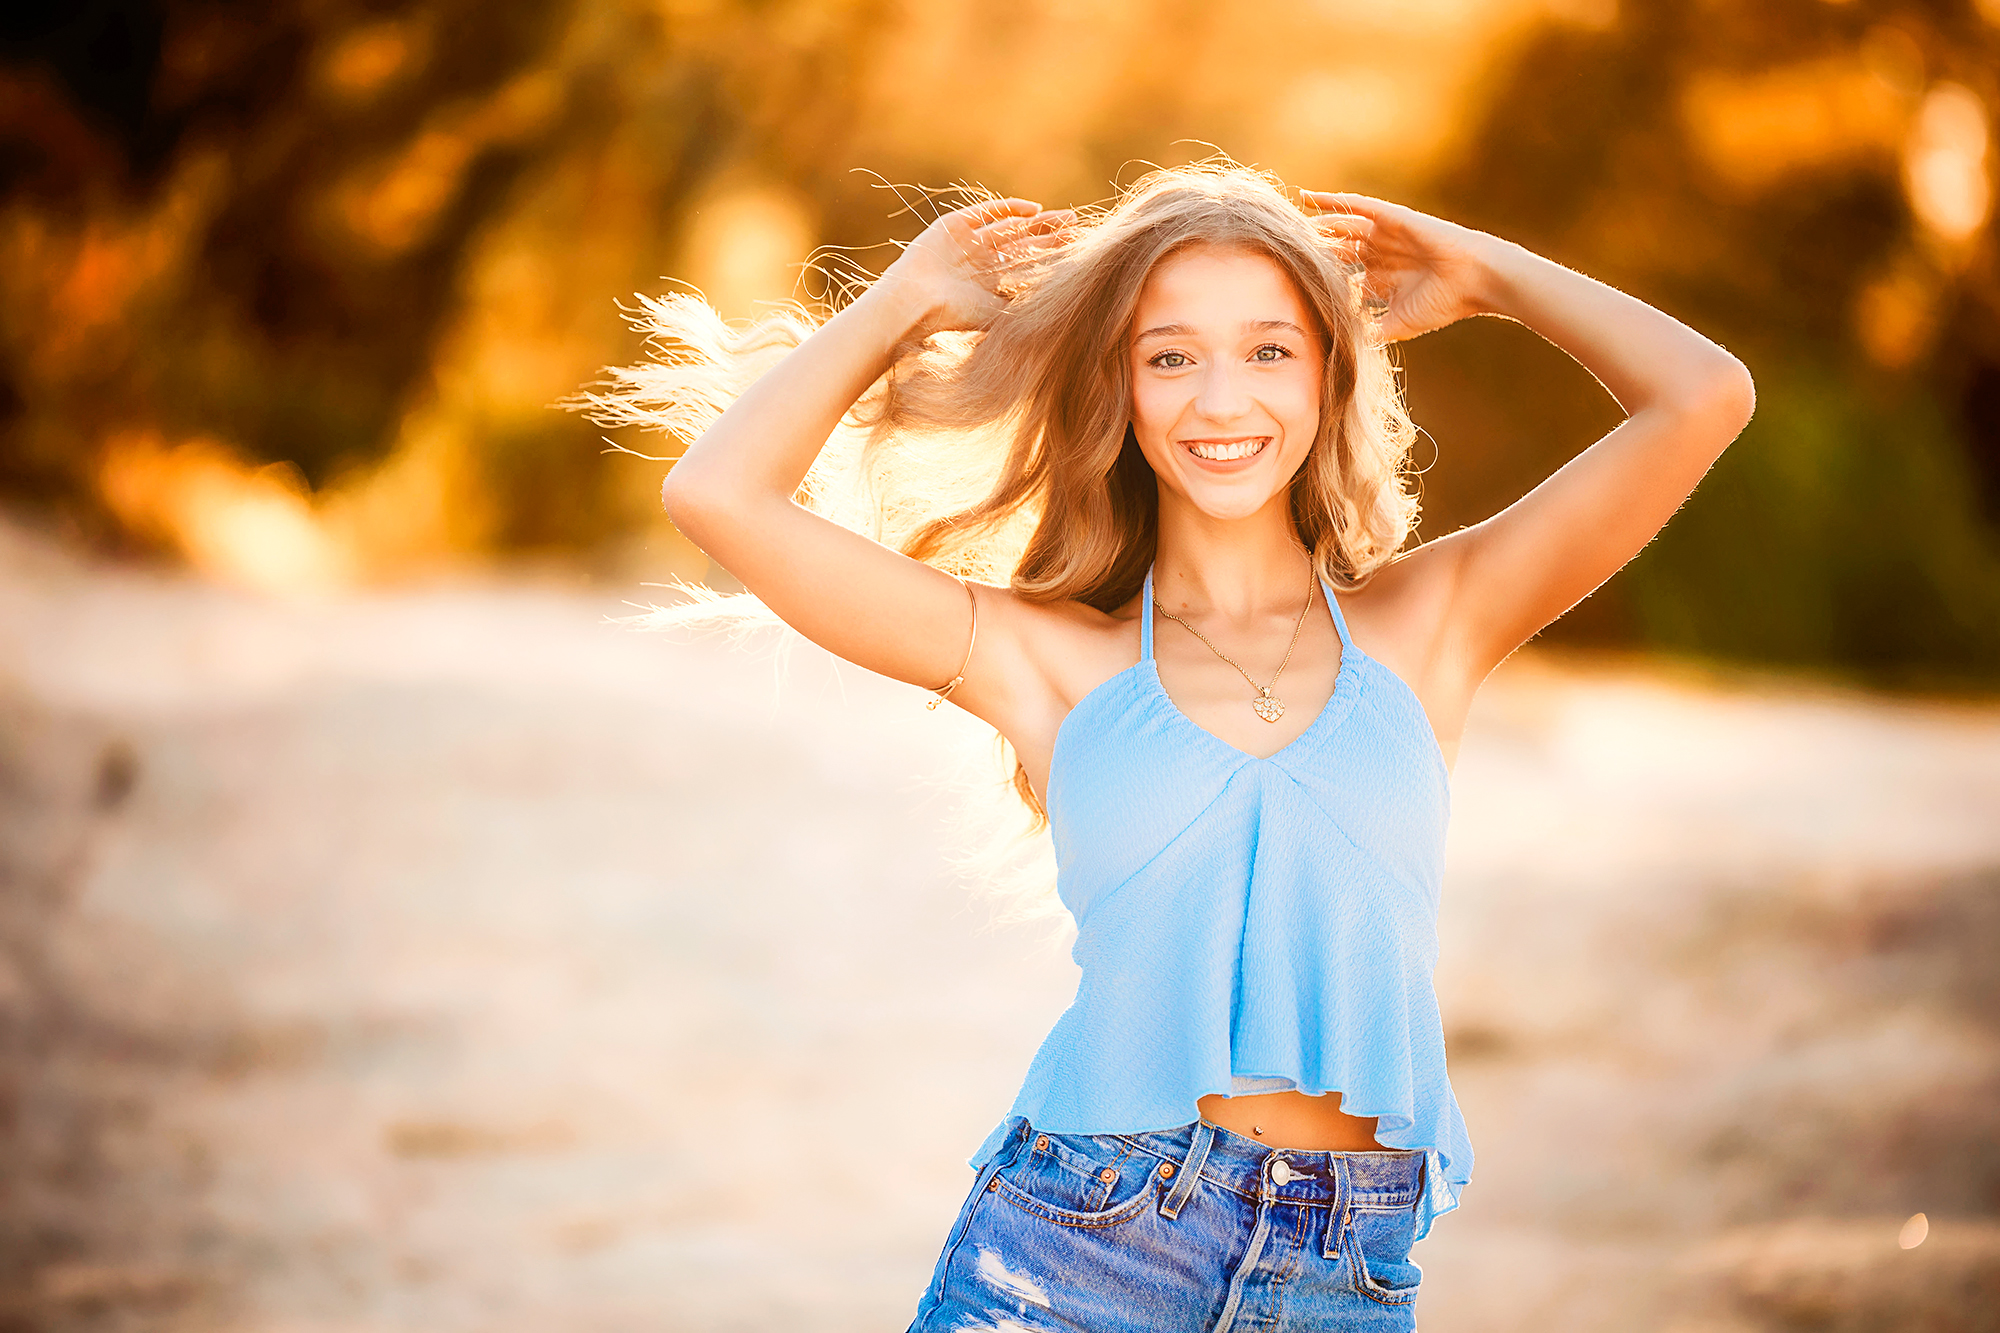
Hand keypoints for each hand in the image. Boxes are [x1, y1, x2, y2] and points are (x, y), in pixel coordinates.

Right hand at [872, 197, 1074, 336]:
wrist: (915, 300)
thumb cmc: (955, 315)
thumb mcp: (997, 316)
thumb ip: (1023, 308)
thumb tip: (1060, 310)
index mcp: (990, 286)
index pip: (1027, 267)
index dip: (1052, 257)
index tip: (1079, 252)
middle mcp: (981, 263)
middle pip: (1023, 244)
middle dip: (1051, 235)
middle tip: (1077, 225)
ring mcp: (969, 243)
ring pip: (1010, 227)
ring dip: (1038, 222)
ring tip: (1066, 217)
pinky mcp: (954, 225)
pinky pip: (987, 212)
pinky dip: (1010, 209)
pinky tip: (1034, 210)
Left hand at [1300, 191, 1498, 342]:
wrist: (1474, 280)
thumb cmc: (1442, 304)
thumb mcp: (1397, 324)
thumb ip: (1369, 331)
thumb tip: (1341, 349)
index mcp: (1380, 280)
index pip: (1340, 278)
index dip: (1316, 280)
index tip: (1285, 285)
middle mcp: (1379, 255)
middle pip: (1335, 250)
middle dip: (1310, 252)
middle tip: (1278, 252)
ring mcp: (1384, 235)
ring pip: (1339, 228)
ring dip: (1314, 227)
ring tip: (1285, 226)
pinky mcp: (1390, 217)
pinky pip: (1356, 204)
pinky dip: (1331, 200)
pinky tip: (1306, 196)